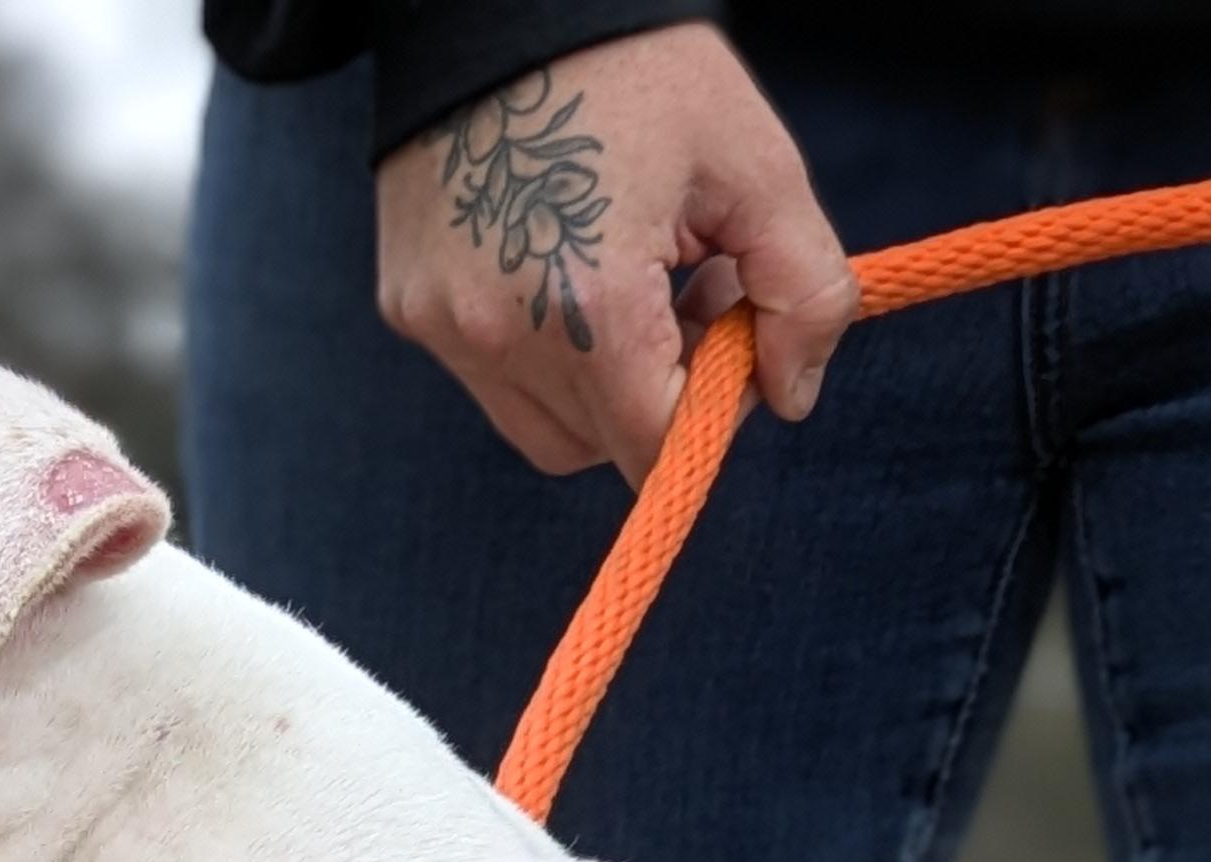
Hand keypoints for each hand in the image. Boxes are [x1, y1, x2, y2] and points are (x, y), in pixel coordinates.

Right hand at [375, 22, 857, 481]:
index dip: (710, 410)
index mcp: (588, 306)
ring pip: (544, 428)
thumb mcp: (754, 161)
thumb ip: (803, 288)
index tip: (729, 331)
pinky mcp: (407, 306)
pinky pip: (490, 377)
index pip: (655, 445)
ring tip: (623, 274)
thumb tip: (792, 397)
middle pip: (601, 446)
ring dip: (597, 384)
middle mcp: (498, 336)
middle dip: (656, 392)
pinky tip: (561, 260)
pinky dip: (540, 348)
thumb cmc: (637, 67)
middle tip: (687, 287)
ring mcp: (440, 326)